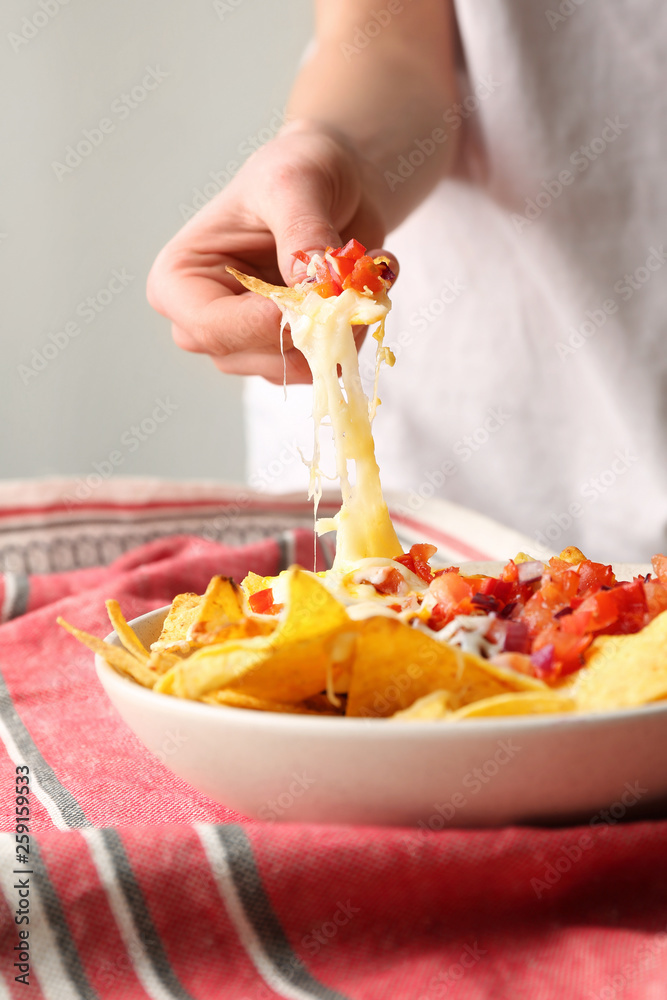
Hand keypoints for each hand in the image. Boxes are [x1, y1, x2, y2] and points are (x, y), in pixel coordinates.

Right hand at [147, 119, 396, 383]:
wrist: (338, 182)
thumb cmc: (297, 170)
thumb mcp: (293, 182)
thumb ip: (302, 232)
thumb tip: (312, 287)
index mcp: (180, 280)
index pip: (210, 326)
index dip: (263, 322)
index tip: (314, 295)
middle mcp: (206, 322)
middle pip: (252, 355)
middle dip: (311, 326)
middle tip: (353, 281)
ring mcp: (249, 343)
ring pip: (294, 367)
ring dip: (342, 327)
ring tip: (361, 271)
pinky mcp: (290, 352)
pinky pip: (325, 363)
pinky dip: (356, 331)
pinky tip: (364, 287)